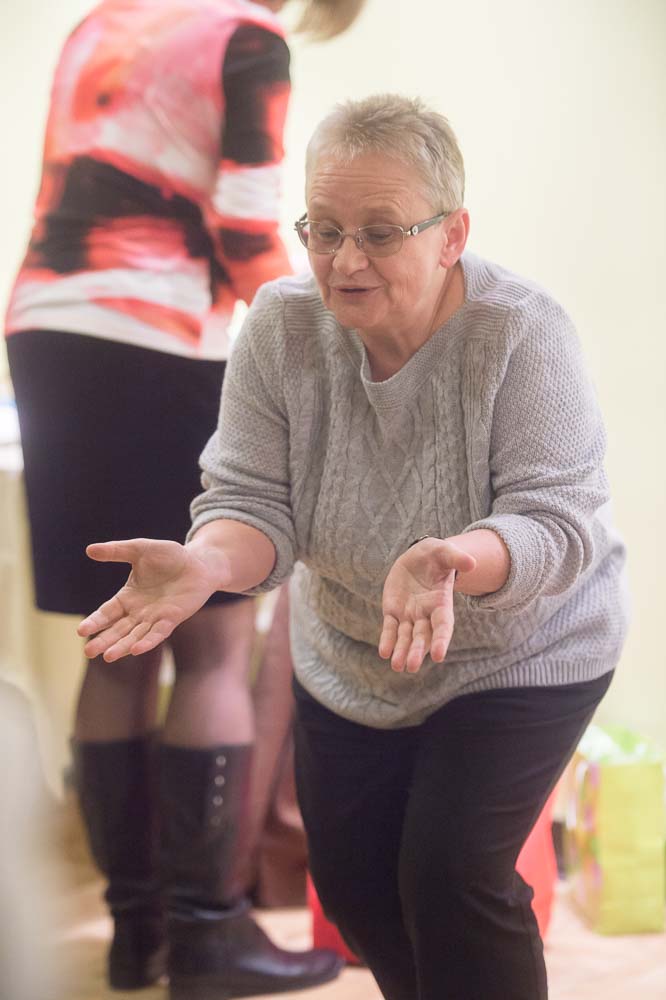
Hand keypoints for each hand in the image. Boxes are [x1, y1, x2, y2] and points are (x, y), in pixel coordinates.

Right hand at [77, 538, 228, 660]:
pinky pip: (158, 633)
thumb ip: (116, 551)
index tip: (81, 631)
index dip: (95, 622)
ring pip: (134, 636)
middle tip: (88, 653)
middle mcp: (138, 612)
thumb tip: (89, 550)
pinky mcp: (172, 619)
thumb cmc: (170, 556)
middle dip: (103, 641)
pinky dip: (147, 642)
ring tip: (107, 657)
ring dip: (121, 646)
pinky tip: (135, 650)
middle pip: (117, 630)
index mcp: (127, 597)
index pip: (107, 613)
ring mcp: (155, 617)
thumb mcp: (140, 549)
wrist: (199, 562)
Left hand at [379, 538, 475, 672]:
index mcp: (441, 603)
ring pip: (405, 637)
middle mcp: (426, 614)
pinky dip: (387, 640)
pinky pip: (390, 628)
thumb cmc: (436, 555)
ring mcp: (409, 615)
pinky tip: (384, 652)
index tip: (438, 655)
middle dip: (417, 651)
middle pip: (423, 636)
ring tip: (397, 666)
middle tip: (412, 666)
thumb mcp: (445, 552)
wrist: (419, 558)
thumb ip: (457, 558)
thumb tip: (471, 563)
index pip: (443, 625)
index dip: (441, 640)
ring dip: (401, 651)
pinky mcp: (393, 612)